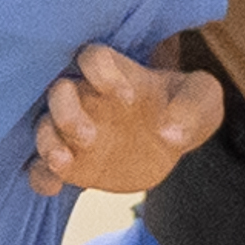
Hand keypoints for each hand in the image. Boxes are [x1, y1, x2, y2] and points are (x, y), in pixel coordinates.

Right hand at [28, 43, 224, 197]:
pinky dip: (41, 177)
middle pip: (58, 91)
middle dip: (66, 112)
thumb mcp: (203, 98)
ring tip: (63, 163)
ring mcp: (75, 130)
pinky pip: (41, 168)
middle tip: (90, 136)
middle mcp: (88, 97)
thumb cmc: (184, 108)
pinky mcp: (71, 163)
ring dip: (48, 143)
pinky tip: (55, 187)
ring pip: (43, 127)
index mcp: (116, 74)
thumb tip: (170, 133)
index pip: (94, 57)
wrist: (173, 142)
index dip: (103, 73)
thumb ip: (192, 106)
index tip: (129, 99)